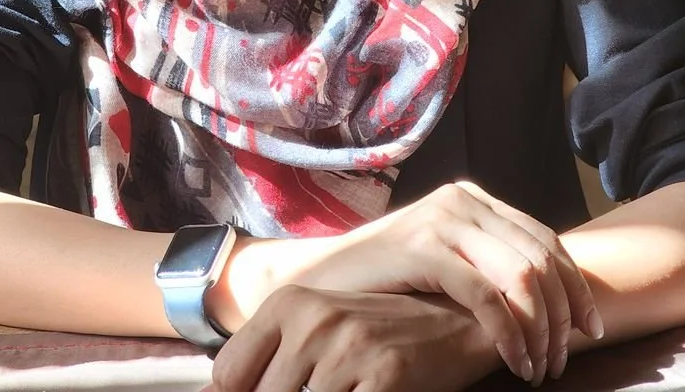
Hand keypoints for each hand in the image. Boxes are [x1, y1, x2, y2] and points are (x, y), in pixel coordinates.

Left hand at [208, 285, 499, 391]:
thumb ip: (271, 358)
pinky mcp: (384, 375)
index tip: (267, 391)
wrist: (457, 320)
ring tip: (348, 388)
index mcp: (289, 303)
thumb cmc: (379, 331)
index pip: (227, 374)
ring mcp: (348, 347)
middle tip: (329, 386)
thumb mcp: (320, 328)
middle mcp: (313, 319)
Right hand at [292, 182, 601, 384]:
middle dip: (564, 314)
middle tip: (564, 360)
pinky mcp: (424, 249)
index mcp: (472, 199)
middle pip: (542, 256)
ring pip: (523, 275)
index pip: (544, 239)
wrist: (316, 278)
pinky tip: (514, 362)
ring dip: (542, 329)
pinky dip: (511, 333)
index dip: (575, 287)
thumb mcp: (441, 263)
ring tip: (539, 368)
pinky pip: (487, 295)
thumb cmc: (384, 283)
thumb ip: (483, 264)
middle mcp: (463, 200)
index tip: (590, 331)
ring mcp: (443, 221)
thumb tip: (547, 302)